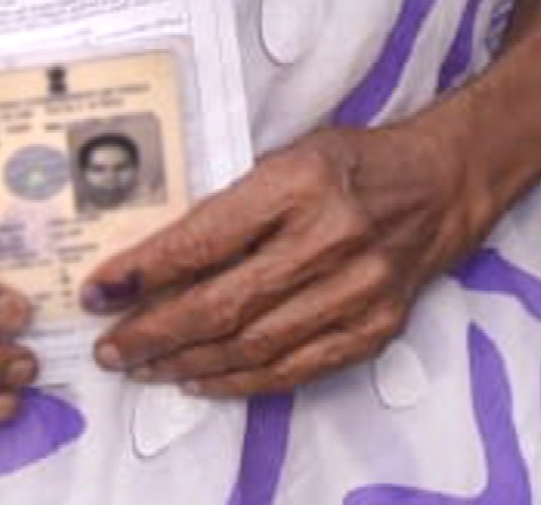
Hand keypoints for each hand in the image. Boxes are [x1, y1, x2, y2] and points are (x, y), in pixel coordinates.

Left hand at [79, 122, 479, 397]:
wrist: (442, 184)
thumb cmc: (352, 165)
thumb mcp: (287, 159)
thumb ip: (230, 206)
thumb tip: (151, 262)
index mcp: (301, 181)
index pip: (205, 239)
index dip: (143, 272)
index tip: (98, 292)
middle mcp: (332, 237)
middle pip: (223, 303)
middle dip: (153, 332)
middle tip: (111, 348)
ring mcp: (359, 289)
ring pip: (253, 345)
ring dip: (187, 363)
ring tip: (144, 367)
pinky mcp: (376, 327)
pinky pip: (294, 369)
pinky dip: (240, 382)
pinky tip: (200, 380)